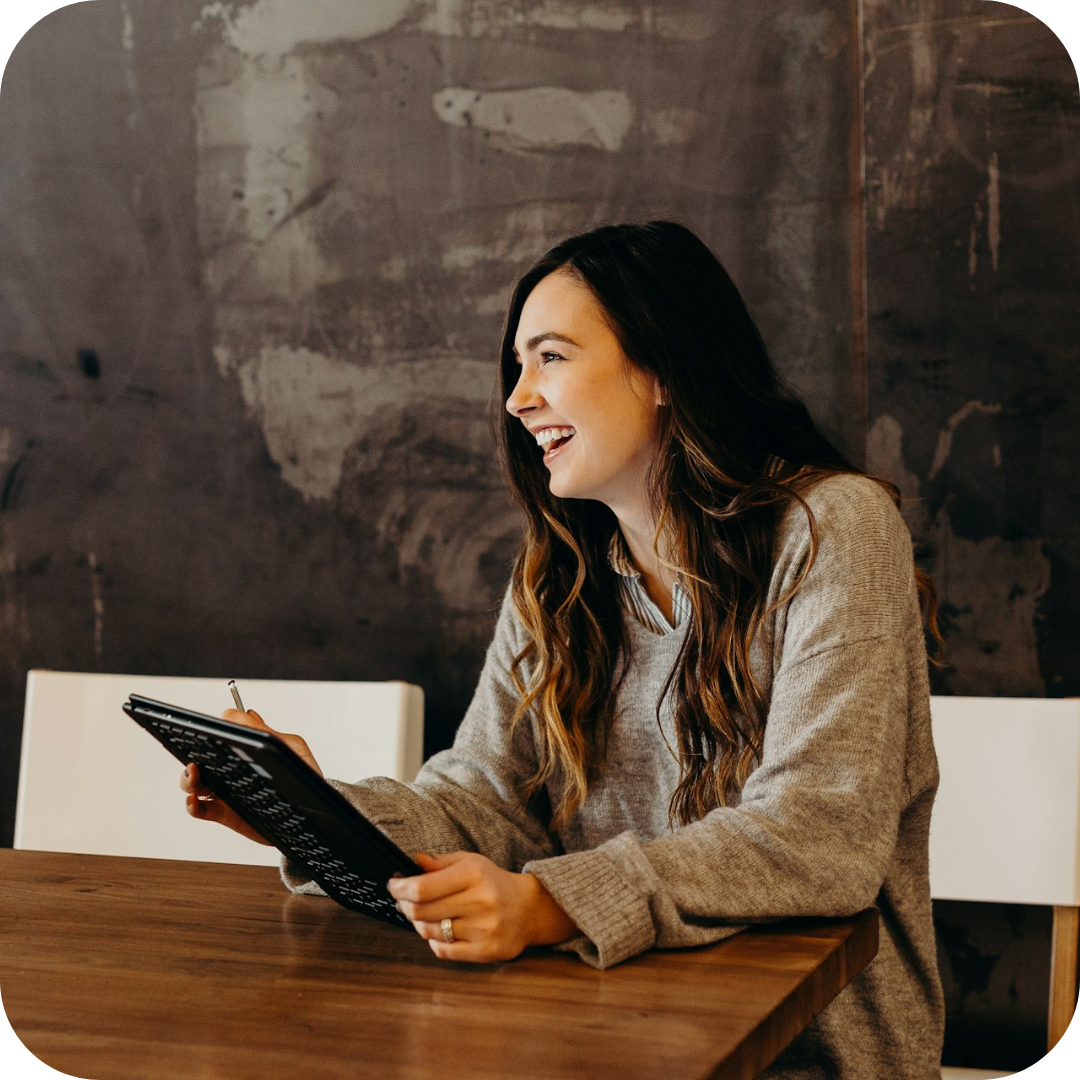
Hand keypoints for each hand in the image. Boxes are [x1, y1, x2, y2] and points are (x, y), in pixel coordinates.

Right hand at [179, 708, 322, 844]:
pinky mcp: (225, 813)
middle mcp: (231, 768)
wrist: (315, 809)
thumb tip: (245, 714)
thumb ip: (269, 733)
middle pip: (201, 757)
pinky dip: (192, 805)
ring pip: (195, 782)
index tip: (210, 730)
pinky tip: (194, 800)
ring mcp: (226, 790)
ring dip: (188, 778)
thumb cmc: (304, 774)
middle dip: (191, 753)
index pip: (221, 735)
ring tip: (195, 774)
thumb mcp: (292, 748)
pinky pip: (201, 809)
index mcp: (246, 748)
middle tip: (197, 756)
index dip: (212, 730)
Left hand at [386, 851, 577, 962]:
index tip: (393, 886)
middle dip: (404, 906)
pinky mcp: (486, 951)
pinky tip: (441, 930)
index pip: (422, 888)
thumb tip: (414, 862)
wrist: (528, 908)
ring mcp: (483, 929)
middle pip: (421, 912)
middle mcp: (479, 902)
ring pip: (429, 932)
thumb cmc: (493, 882)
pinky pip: (443, 950)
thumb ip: (440, 862)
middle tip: (403, 901)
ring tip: (424, 915)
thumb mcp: (470, 862)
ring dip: (418, 923)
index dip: (400, 889)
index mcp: (473, 875)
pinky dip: (434, 941)